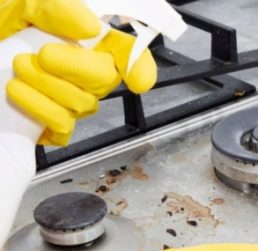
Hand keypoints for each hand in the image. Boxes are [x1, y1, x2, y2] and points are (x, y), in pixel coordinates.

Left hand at [1, 0, 156, 145]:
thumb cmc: (0, 25)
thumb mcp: (22, 4)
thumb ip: (56, 8)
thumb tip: (90, 28)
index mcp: (85, 40)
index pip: (126, 53)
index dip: (140, 66)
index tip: (138, 82)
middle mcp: (84, 73)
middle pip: (105, 80)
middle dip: (74, 68)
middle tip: (40, 55)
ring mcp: (70, 102)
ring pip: (82, 105)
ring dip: (44, 86)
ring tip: (15, 70)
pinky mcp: (51, 125)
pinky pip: (61, 128)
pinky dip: (38, 111)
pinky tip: (17, 95)